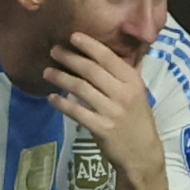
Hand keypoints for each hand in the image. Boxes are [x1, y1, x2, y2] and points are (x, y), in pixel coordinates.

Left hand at [42, 33, 166, 180]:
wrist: (142, 153)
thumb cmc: (137, 119)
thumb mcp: (137, 93)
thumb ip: (124, 73)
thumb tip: (112, 49)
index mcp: (133, 81)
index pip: (109, 58)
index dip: (89, 45)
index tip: (73, 36)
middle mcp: (124, 93)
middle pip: (91, 71)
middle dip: (70, 58)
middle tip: (54, 50)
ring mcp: (112, 112)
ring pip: (81, 89)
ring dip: (61, 78)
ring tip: (47, 72)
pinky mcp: (102, 128)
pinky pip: (77, 112)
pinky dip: (62, 104)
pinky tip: (52, 98)